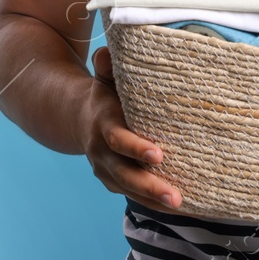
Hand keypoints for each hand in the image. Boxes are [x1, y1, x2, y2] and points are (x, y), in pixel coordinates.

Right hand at [80, 45, 186, 212]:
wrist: (78, 118)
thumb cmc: (105, 95)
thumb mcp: (104, 79)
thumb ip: (107, 67)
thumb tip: (106, 52)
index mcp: (103, 125)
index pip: (118, 140)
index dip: (136, 148)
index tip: (158, 154)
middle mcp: (102, 153)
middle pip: (125, 174)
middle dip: (150, 186)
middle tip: (176, 196)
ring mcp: (106, 172)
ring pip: (130, 191)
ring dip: (154, 201)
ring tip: (180, 205)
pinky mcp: (113, 183)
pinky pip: (134, 197)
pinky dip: (153, 204)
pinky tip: (180, 208)